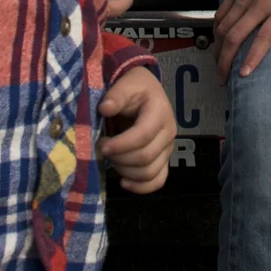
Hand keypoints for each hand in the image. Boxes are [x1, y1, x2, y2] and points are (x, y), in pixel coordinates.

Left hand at [98, 64, 176, 192]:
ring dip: (125, 171)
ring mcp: (167, 149)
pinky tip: (124, 182)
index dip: (121, 144)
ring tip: (111, 159)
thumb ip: (116, 95)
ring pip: (150, 173)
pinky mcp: (163, 160)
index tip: (102, 145)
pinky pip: (157, 181)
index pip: (143, 135)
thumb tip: (105, 109)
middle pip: (146, 157)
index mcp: (160, 112)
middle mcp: (169, 132)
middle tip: (102, 149)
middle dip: (120, 158)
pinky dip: (141, 187)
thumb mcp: (125, 84)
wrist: (145, 92)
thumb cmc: (134, 88)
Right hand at [213, 0, 270, 79]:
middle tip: (222, 78)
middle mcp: (260, 4)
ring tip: (217, 64)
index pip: (264, 37)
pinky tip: (216, 42)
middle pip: (236, 36)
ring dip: (218, 48)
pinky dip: (216, 30)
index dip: (253, 57)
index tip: (243, 75)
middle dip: (226, 60)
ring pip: (224, 27)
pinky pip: (221, 13)